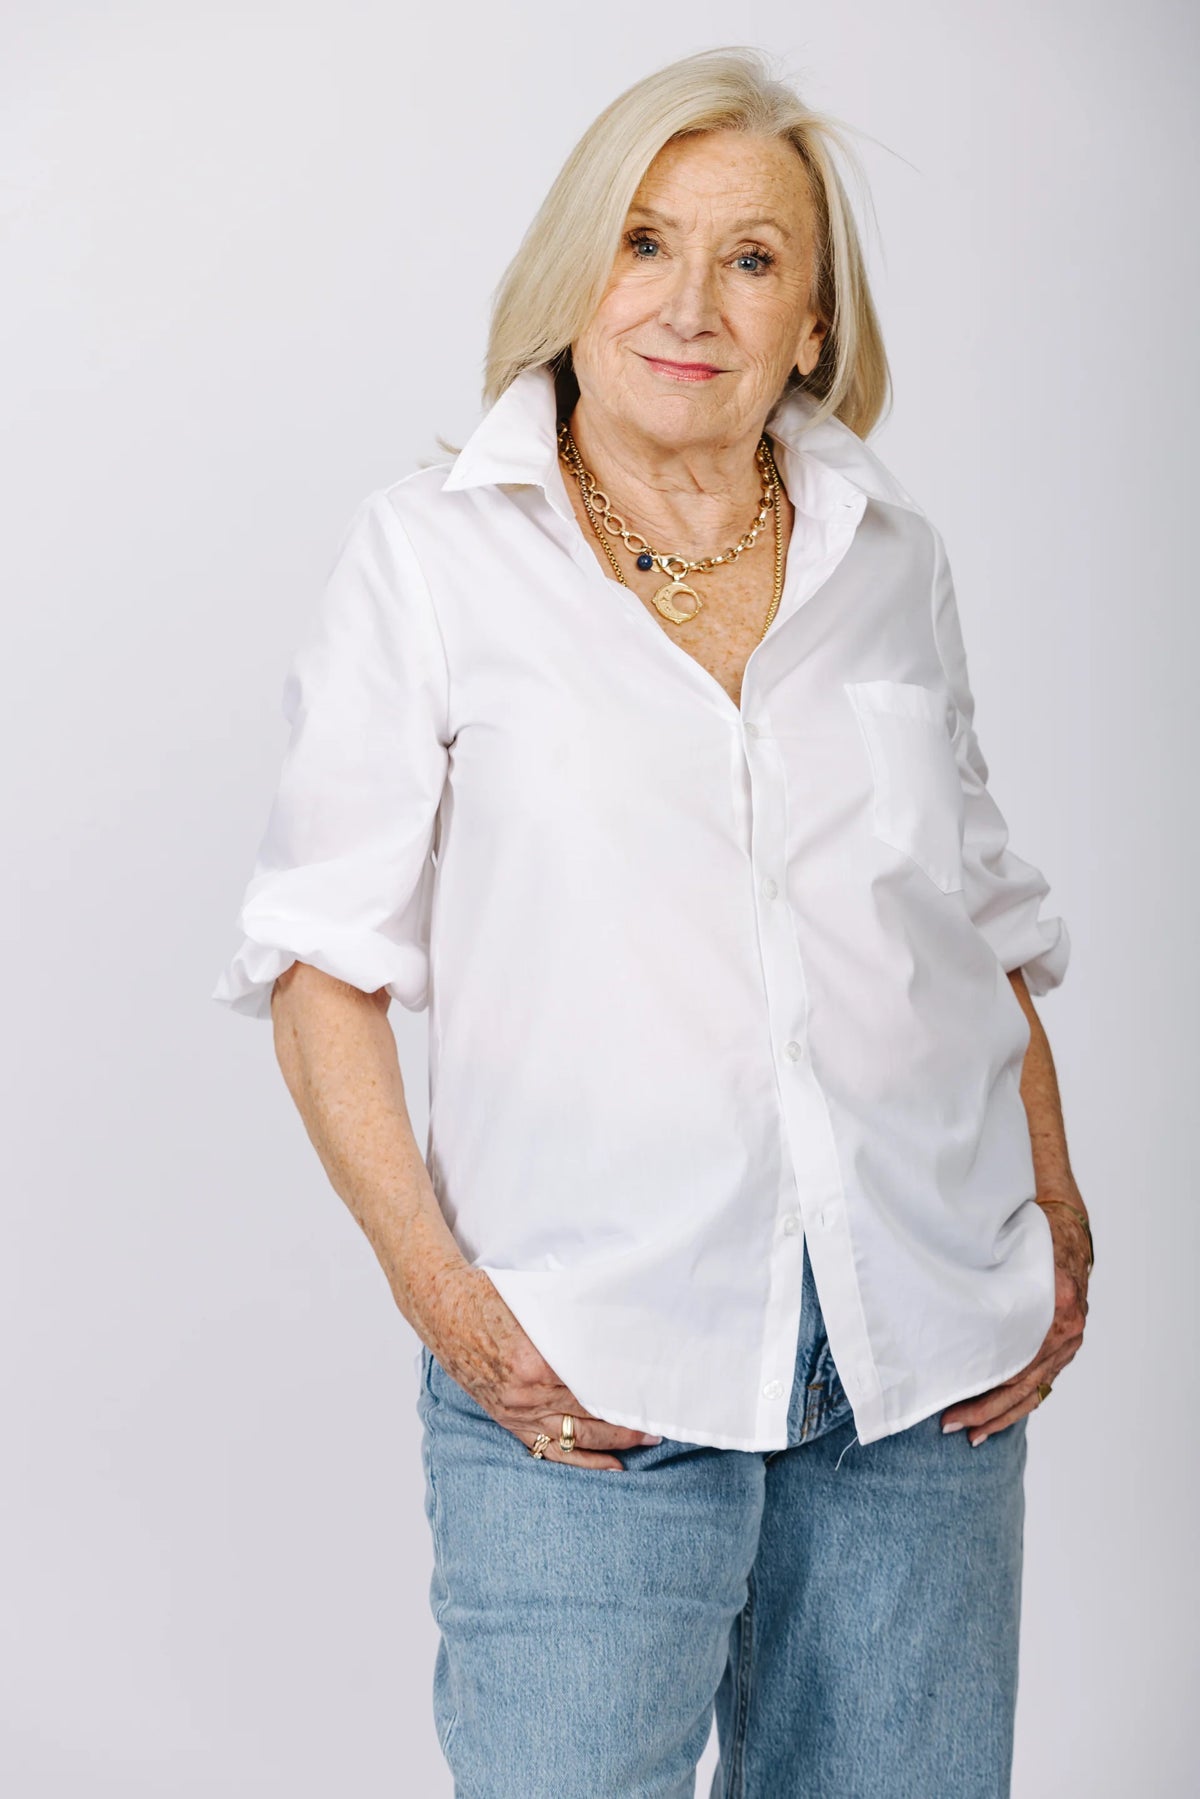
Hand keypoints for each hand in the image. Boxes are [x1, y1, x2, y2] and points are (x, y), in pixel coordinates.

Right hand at [422, 1266, 661, 1470]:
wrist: (440, 1307)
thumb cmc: (487, 1296)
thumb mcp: (536, 1303)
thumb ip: (571, 1324)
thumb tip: (614, 1328)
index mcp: (537, 1362)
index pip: (595, 1385)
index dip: (626, 1391)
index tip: (653, 1391)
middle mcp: (528, 1395)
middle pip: (590, 1417)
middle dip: (627, 1423)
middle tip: (659, 1422)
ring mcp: (516, 1411)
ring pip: (574, 1438)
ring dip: (612, 1443)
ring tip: (644, 1441)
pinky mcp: (506, 1418)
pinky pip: (546, 1448)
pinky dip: (579, 1460)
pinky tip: (607, 1466)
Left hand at [940, 1188, 1090, 1446]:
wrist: (1068, 1230)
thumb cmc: (1030, 1235)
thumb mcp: (1008, 1249)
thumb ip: (986, 1279)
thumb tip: (938, 1302)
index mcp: (1053, 1304)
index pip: (1015, 1365)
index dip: (983, 1389)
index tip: (950, 1404)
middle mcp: (1066, 1329)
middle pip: (1023, 1384)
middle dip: (985, 1410)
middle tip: (951, 1425)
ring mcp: (1069, 1341)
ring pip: (1034, 1390)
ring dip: (1002, 1414)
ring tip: (972, 1434)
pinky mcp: (1066, 1346)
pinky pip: (1043, 1383)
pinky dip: (1020, 1403)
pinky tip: (999, 1418)